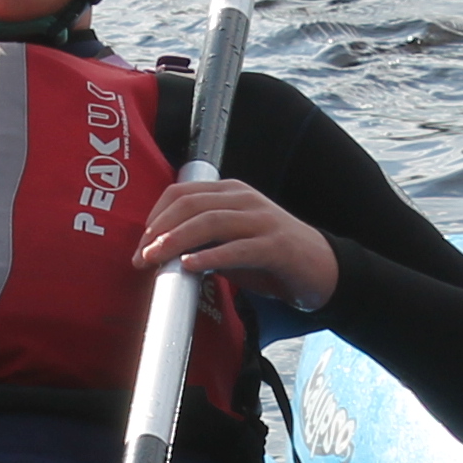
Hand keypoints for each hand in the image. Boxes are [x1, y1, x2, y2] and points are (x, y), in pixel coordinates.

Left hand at [135, 177, 338, 308]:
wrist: (321, 270)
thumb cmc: (270, 258)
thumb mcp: (230, 244)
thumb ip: (201, 243)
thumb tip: (161, 254)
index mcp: (231, 193)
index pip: (182, 193)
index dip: (156, 216)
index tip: (140, 244)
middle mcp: (245, 200)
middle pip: (191, 204)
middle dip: (160, 230)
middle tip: (141, 256)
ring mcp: (262, 221)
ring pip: (210, 222)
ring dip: (177, 241)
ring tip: (156, 259)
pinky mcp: (275, 246)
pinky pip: (237, 248)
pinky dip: (210, 256)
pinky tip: (190, 266)